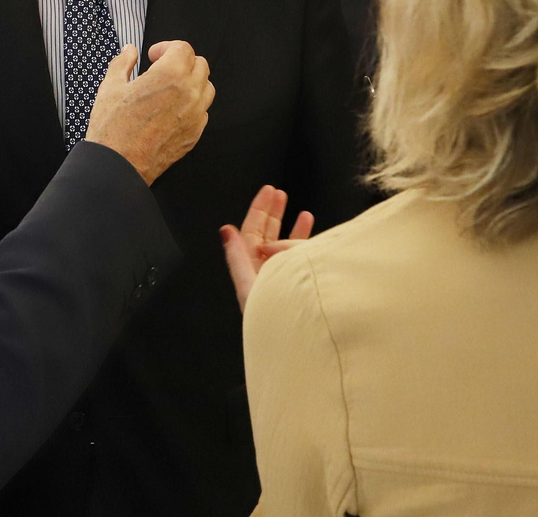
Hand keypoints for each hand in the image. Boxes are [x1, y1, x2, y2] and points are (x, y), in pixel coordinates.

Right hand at [85, 42, 214, 184]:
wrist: (119, 165)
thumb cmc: (113, 127)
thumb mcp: (111, 87)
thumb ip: (123, 63)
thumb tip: (129, 50)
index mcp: (169, 76)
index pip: (183, 48)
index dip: (167, 47)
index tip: (153, 56)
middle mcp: (189, 93)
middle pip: (199, 65)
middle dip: (181, 61)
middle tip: (162, 68)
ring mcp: (195, 115)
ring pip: (206, 87)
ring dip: (191, 81)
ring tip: (170, 88)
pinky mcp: (195, 134)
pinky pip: (203, 111)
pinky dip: (193, 104)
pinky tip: (172, 109)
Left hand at [220, 185, 313, 311]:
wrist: (295, 346)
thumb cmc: (270, 318)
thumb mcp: (250, 284)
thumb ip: (238, 257)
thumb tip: (226, 231)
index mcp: (249, 271)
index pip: (250, 233)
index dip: (257, 210)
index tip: (267, 191)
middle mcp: (265, 273)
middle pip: (265, 236)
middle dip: (272, 213)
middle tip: (278, 193)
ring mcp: (282, 277)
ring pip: (284, 246)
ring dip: (290, 227)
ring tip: (299, 209)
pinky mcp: (298, 284)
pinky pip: (299, 258)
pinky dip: (304, 243)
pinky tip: (312, 232)